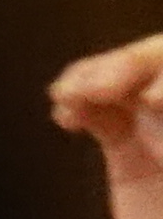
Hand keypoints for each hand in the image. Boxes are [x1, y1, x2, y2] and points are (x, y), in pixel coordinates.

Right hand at [57, 34, 162, 218]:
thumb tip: (153, 110)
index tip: (154, 101)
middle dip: (135, 66)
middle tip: (104, 87)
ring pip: (135, 78)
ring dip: (100, 74)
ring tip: (72, 93)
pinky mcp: (132, 152)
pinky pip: (105, 109)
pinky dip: (80, 100)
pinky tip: (65, 113)